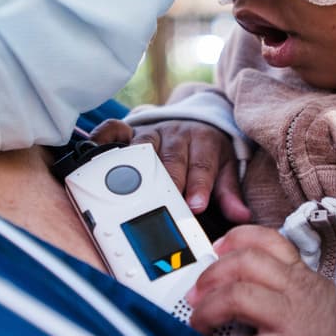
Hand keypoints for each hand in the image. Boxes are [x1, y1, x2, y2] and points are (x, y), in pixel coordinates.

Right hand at [92, 118, 249, 222]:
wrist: (196, 120)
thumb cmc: (208, 152)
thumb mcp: (225, 167)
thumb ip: (229, 192)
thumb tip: (241, 215)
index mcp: (204, 142)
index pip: (202, 166)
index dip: (199, 185)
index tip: (196, 205)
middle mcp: (177, 135)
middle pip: (172, 159)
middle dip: (169, 181)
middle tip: (166, 203)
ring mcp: (151, 132)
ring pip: (143, 147)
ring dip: (137, 167)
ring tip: (130, 189)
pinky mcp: (130, 131)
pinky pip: (114, 130)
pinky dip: (103, 139)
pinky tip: (95, 154)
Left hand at [185, 225, 335, 335]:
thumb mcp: (331, 302)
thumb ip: (300, 295)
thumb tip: (267, 302)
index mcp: (305, 277)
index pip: (268, 241)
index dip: (237, 239)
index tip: (218, 247)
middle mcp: (296, 291)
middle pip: (243, 263)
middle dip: (211, 275)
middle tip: (196, 292)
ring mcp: (292, 320)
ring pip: (237, 297)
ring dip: (208, 311)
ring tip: (199, 326)